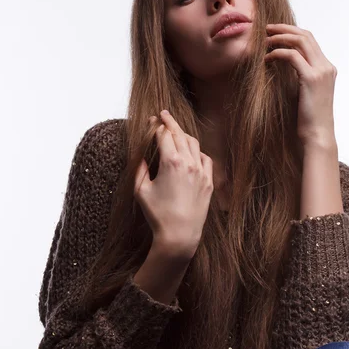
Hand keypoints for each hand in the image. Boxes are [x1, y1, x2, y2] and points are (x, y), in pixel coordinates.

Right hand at [134, 111, 213, 258]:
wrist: (180, 235)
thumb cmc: (157, 215)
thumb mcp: (140, 191)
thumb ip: (139, 169)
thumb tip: (139, 155)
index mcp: (171, 162)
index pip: (164, 135)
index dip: (156, 125)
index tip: (151, 120)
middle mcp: (189, 163)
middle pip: (180, 134)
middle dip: (170, 122)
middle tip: (163, 113)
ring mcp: (201, 172)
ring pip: (194, 144)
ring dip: (183, 134)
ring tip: (176, 130)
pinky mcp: (209, 182)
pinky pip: (205, 159)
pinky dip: (197, 151)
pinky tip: (191, 151)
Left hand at [265, 23, 337, 147]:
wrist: (317, 134)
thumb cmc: (308, 119)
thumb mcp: (304, 93)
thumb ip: (299, 78)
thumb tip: (281, 69)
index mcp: (327, 68)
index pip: (310, 40)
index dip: (292, 32)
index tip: (275, 32)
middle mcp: (327, 66)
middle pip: (306, 35)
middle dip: (285, 29)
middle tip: (267, 29)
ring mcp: (321, 71)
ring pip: (300, 41)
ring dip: (280, 37)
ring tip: (265, 40)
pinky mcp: (311, 79)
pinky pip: (292, 56)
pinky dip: (278, 53)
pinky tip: (267, 58)